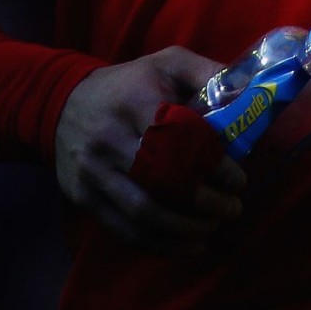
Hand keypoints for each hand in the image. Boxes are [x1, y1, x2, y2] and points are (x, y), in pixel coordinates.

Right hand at [54, 47, 245, 251]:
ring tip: (213, 227)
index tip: (238, 179)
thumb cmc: (128, 85)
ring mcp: (93, 172)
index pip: (178, 138)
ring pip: (144, 213)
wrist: (61, 103)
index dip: (213, 164)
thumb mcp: (166, 62)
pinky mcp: (84, 197)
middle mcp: (109, 138)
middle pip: (162, 180)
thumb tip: (249, 92)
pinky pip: (125, 230)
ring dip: (186, 229)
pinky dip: (161, 245)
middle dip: (204, 202)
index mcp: (133, 102)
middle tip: (232, 207)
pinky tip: (190, 247)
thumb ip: (206, 72)